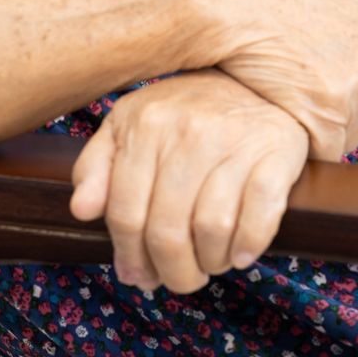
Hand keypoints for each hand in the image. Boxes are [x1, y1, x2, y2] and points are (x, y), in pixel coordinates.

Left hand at [70, 69, 308, 294]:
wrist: (253, 79)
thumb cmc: (181, 113)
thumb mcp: (127, 126)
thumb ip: (96, 167)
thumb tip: (81, 211)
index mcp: (145, 125)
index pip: (125, 214)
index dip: (130, 256)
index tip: (138, 275)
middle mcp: (188, 130)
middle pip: (168, 231)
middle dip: (172, 272)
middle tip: (180, 279)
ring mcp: (234, 140)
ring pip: (212, 230)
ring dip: (211, 262)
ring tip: (210, 262)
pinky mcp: (276, 152)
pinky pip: (260, 216)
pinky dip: (248, 246)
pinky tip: (240, 254)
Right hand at [196, 0, 357, 161]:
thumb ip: (340, 28)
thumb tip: (333, 53)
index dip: (342, 95)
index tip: (312, 93)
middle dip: (333, 118)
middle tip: (295, 107)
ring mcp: (357, 87)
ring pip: (345, 137)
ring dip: (315, 134)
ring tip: (282, 116)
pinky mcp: (331, 113)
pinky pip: (324, 152)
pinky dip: (302, 148)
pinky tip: (277, 128)